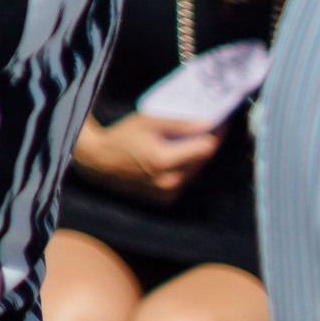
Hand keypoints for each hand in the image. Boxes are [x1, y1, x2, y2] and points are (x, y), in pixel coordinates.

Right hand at [70, 112, 219, 203]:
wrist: (99, 162)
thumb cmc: (121, 137)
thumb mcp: (145, 122)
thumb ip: (178, 123)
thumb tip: (207, 123)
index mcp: (164, 161)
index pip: (206, 148)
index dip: (216, 133)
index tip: (220, 121)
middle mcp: (169, 181)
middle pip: (203, 160)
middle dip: (206, 143)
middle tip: (205, 128)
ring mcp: (168, 193)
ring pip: (196, 172)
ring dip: (196, 157)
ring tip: (187, 141)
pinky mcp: (165, 199)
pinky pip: (185, 181)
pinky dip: (184, 169)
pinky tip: (174, 157)